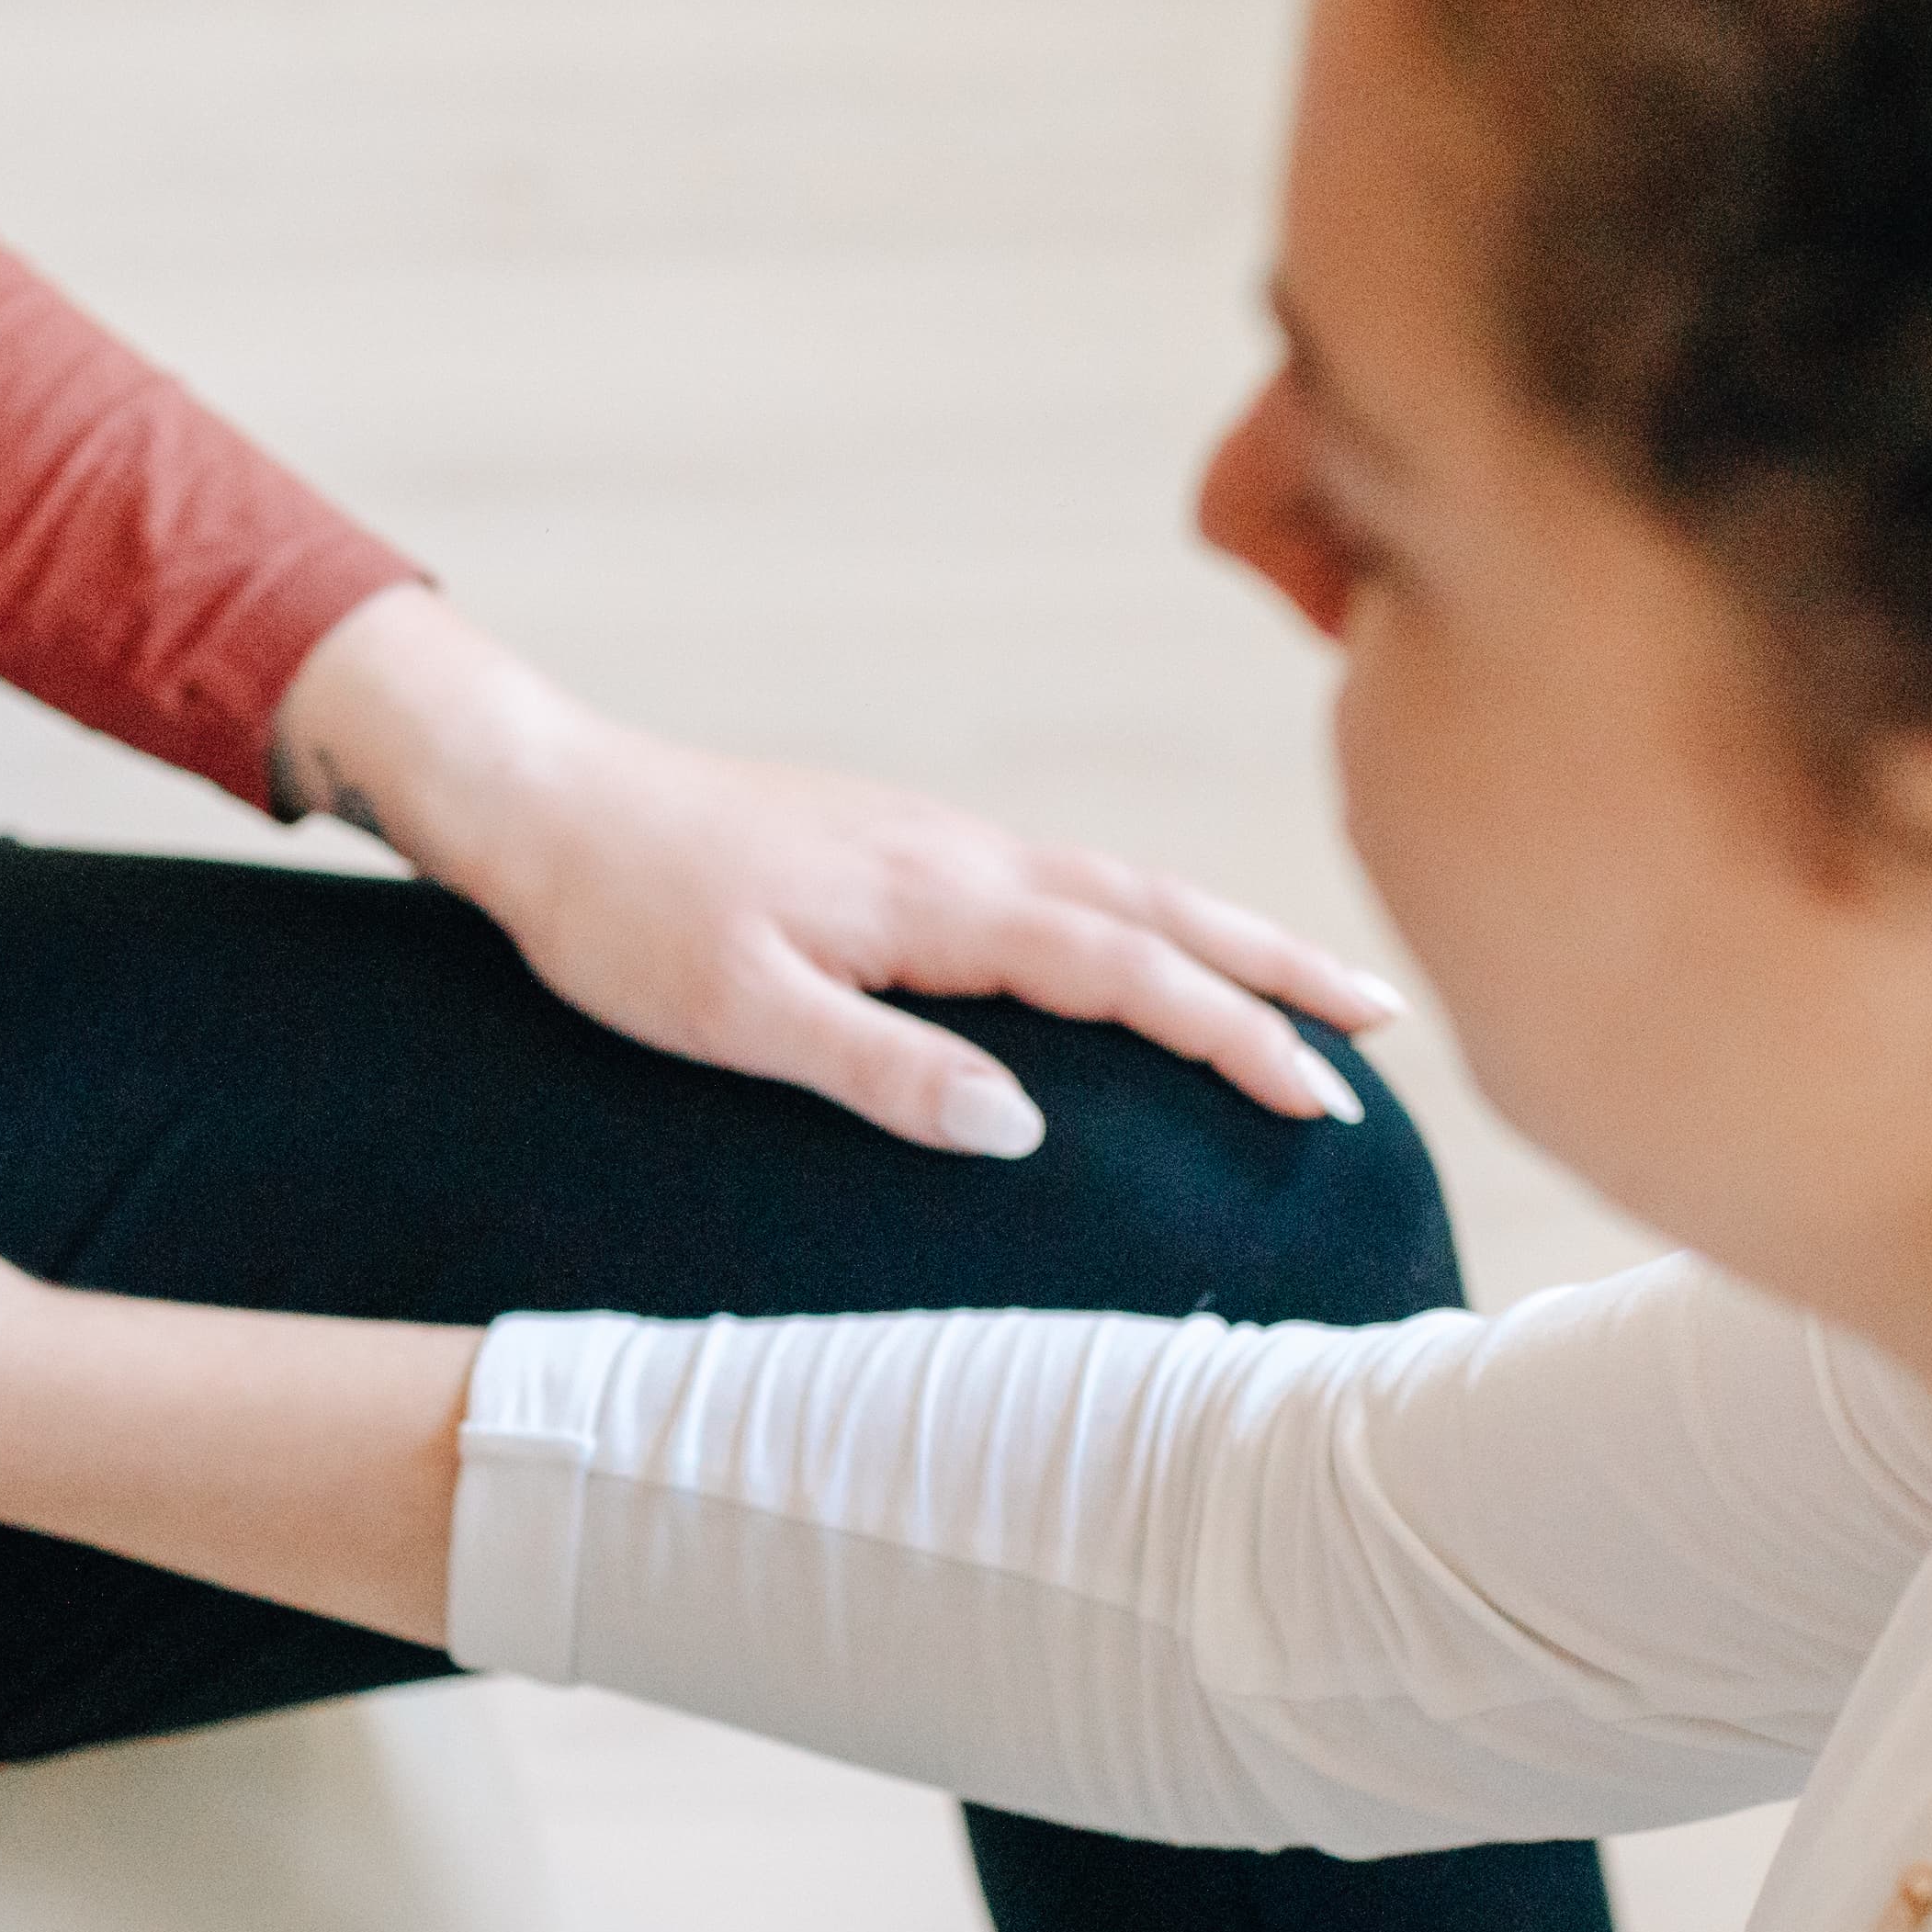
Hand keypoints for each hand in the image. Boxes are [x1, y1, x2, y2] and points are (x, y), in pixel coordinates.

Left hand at [266, 583, 1403, 1153]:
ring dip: (1222, 937)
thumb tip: (1023, 1128)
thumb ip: (883, 1070)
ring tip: (1309, 990)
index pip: (1128, 971)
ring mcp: (936, 843)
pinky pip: (1061, 883)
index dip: (1234, 1035)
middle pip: (1157, 910)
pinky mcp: (902, 847)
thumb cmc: (624, 919)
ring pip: (1118, 887)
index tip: (1322, 1099)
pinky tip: (1146, 952)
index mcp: (940, 900)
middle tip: (1386, 1028)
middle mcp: (961, 856)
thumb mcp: (740, 1014)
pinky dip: (1140, 918)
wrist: (545, 803)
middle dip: (1277, 969)